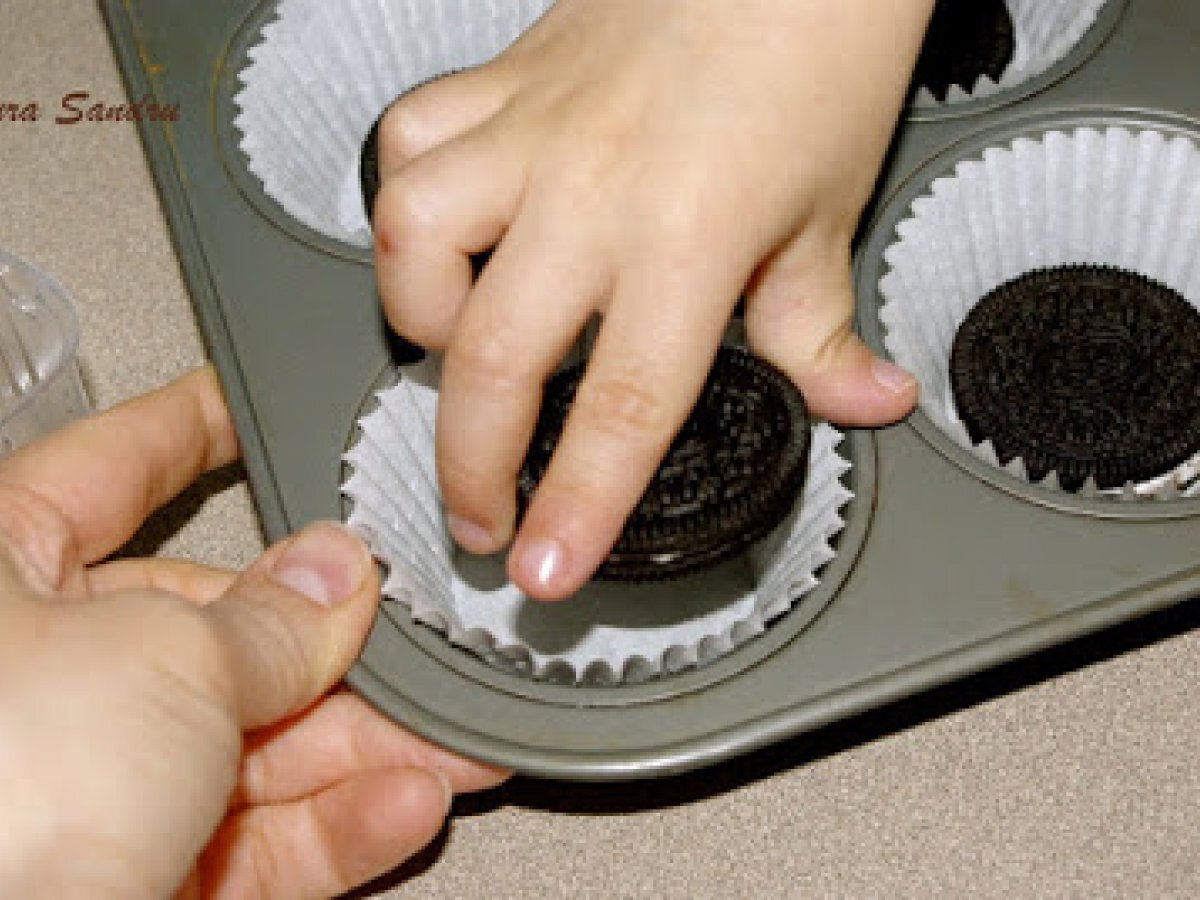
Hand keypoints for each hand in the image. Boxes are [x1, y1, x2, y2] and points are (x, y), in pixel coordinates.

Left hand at [0, 368, 507, 897]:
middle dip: (332, 642)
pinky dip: (335, 826)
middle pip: (215, 629)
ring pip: (251, 746)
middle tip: (415, 631)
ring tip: (455, 740)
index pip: (110, 469)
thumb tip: (337, 579)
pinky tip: (407, 803)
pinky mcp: (125, 880)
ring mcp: (80, 786)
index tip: (251, 406)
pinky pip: (248, 842)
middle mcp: (33, 676)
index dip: (192, 430)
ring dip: (364, 745)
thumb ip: (271, 619)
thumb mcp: (162, 660)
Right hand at [371, 0, 929, 599]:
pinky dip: (408, 201)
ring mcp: (535, 129)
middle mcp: (595, 189)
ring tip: (456, 355)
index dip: (575, 507)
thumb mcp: (833, 213)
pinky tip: (447, 233)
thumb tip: (860, 401)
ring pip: (415, 239)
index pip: (621, 407)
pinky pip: (411, 138)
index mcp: (692, 237)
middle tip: (482, 521)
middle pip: (492, 357)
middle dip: (470, 468)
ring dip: (420, 321)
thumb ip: (822, 328)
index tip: (543, 570)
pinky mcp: (503, 79)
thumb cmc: (822, 49)